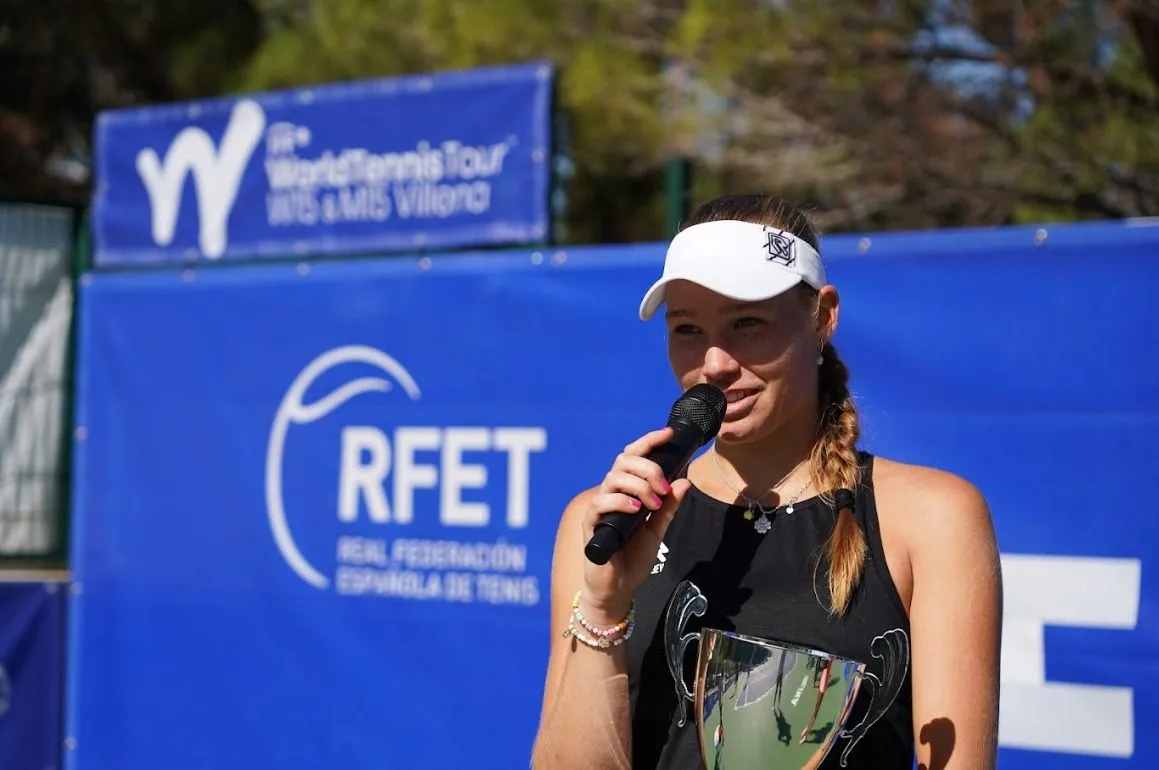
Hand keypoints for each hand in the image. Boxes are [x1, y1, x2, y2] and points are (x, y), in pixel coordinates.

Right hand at [579, 427, 691, 622]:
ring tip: (652, 504)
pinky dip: (621, 501)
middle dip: (648, 468)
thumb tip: (685, 481)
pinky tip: (636, 510)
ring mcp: (600, 508)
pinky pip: (601, 502)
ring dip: (639, 485)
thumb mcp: (659, 530)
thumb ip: (670, 507)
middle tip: (663, 489)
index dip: (649, 441)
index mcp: (628, 491)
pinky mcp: (592, 524)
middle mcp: (612, 494)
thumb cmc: (634, 558)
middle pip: (624, 461)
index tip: (669, 433)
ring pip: (614, 478)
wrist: (619, 589)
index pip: (633, 456)